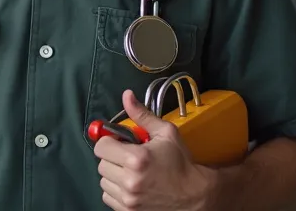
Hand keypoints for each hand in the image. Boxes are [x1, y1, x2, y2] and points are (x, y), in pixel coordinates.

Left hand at [93, 89, 216, 210]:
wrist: (194, 195)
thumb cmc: (181, 163)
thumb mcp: (165, 134)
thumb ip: (142, 115)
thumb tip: (127, 96)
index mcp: (137, 159)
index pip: (101, 146)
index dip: (110, 141)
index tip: (120, 143)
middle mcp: (130, 181)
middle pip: (101, 163)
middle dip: (113, 157)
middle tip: (129, 157)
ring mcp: (128, 199)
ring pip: (103, 180)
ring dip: (113, 174)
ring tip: (131, 172)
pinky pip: (108, 196)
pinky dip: (116, 190)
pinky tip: (131, 185)